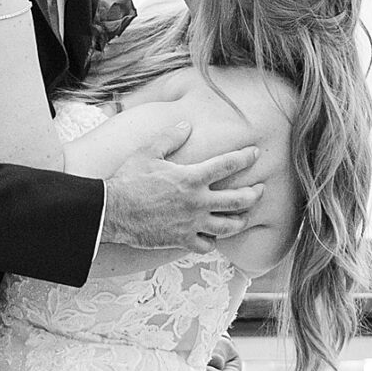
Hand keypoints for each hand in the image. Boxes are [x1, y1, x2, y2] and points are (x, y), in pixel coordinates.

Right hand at [100, 135, 262, 250]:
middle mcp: (197, 202)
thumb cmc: (128, 179)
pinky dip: (212, 241)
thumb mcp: (148, 151)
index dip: (245, 157)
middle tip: (260, 189)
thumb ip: (170, 137)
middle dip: (255, 194)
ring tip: (244, 216)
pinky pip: (206, 245)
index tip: (255, 153)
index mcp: (191, 178)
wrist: (111, 211)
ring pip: (228, 227)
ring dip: (240, 221)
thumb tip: (186, 125)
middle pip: (239, 200)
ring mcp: (191, 224)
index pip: (228, 165)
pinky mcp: (181, 240)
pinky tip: (212, 236)